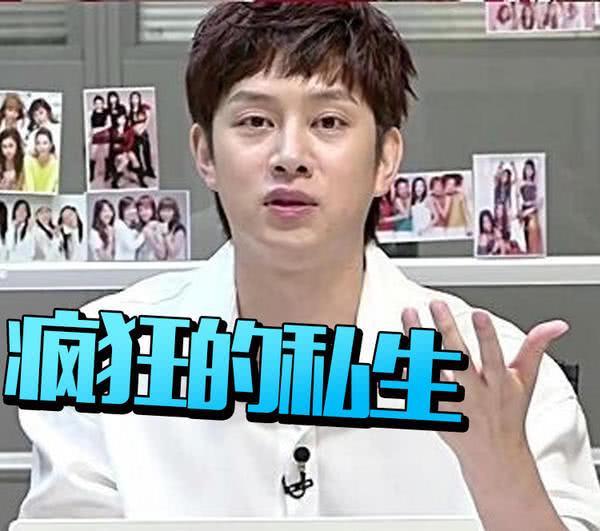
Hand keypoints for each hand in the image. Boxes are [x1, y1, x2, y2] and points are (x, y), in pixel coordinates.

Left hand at [401, 300, 568, 470]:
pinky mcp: (433, 410)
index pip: (493, 357)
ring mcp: (451, 402)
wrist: (493, 456)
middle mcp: (474, 393)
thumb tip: (555, 325)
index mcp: (497, 384)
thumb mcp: (525, 381)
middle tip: (437, 304)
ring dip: (418, 342)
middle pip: (458, 360)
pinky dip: (405, 367)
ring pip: (430, 370)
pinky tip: (396, 346)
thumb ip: (534, 349)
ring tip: (409, 315)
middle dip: (447, 330)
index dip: (487, 337)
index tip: (479, 314)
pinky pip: (415, 387)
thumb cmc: (507, 413)